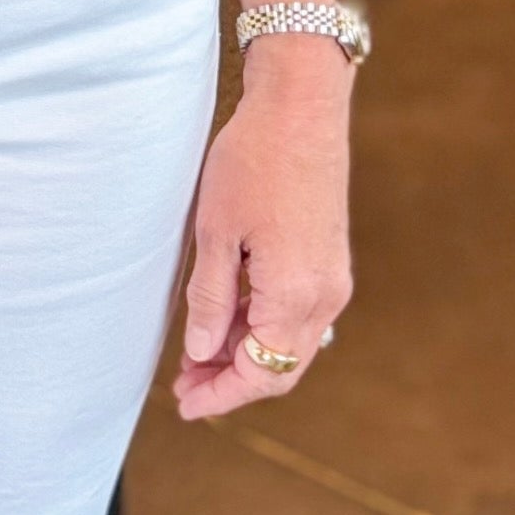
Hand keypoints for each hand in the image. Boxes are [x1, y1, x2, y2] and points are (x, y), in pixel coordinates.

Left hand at [173, 36, 353, 419]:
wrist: (302, 109)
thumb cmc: (254, 162)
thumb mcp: (216, 232)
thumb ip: (211, 299)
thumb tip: (203, 354)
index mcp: (295, 296)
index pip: (260, 373)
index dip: (221, 395)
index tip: (185, 405)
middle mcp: (324, 297)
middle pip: (280, 368)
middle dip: (231, 382)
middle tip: (184, 385)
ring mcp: (331, 280)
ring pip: (288, 343)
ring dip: (245, 355)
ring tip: (195, 356)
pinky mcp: (327, 262)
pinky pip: (295, 315)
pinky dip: (260, 327)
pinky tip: (224, 320)